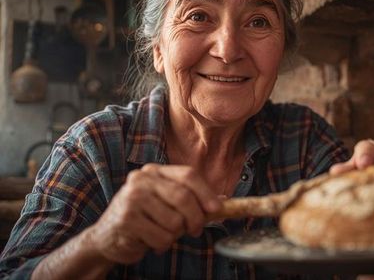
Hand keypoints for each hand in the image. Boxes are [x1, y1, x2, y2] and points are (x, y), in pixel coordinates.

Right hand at [86, 164, 220, 263]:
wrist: (106, 237)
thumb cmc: (144, 219)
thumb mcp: (167, 204)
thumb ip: (193, 200)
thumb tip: (224, 201)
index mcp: (155, 171)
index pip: (188, 175)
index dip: (206, 192)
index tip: (217, 209)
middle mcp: (142, 179)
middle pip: (184, 197)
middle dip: (196, 218)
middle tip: (195, 230)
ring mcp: (132, 198)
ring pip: (174, 221)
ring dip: (175, 235)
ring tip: (162, 233)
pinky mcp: (126, 219)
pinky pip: (161, 237)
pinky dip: (162, 244)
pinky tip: (150, 241)